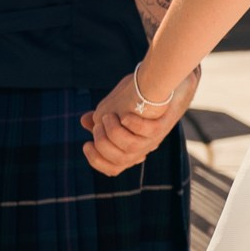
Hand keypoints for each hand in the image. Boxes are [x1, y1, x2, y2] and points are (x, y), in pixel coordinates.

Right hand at [82, 65, 197, 176]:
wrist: (164, 82)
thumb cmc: (137, 97)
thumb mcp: (114, 109)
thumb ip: (100, 119)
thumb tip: (84, 122)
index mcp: (131, 148)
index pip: (114, 168)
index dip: (97, 161)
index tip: (87, 144)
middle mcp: (143, 147)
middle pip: (119, 160)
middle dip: (103, 143)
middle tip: (100, 124)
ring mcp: (154, 137)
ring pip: (131, 147)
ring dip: (114, 131)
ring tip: (110, 116)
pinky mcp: (163, 125)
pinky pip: (148, 132)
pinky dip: (134, 123)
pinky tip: (126, 114)